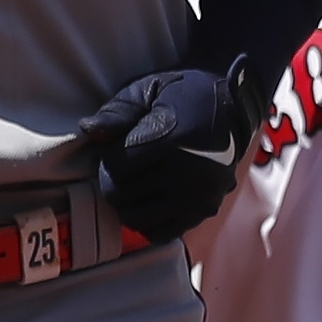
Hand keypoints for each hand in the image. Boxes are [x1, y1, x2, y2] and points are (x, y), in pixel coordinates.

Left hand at [79, 63, 245, 238]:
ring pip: (135, 217)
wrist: (233, 110)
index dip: (109, 154)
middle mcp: (189, 174)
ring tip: (136, 181)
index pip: (116, 165)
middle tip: (127, 163)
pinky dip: (148, 220)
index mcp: (174, 141)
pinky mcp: (203, 212)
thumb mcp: (149, 90)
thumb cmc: (184, 96)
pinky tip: (150, 200)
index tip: (121, 142)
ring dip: (127, 201)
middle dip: (114, 178)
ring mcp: (198, 198)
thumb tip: (88, 130)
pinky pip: (160, 232)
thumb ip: (119, 111)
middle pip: (121, 194)